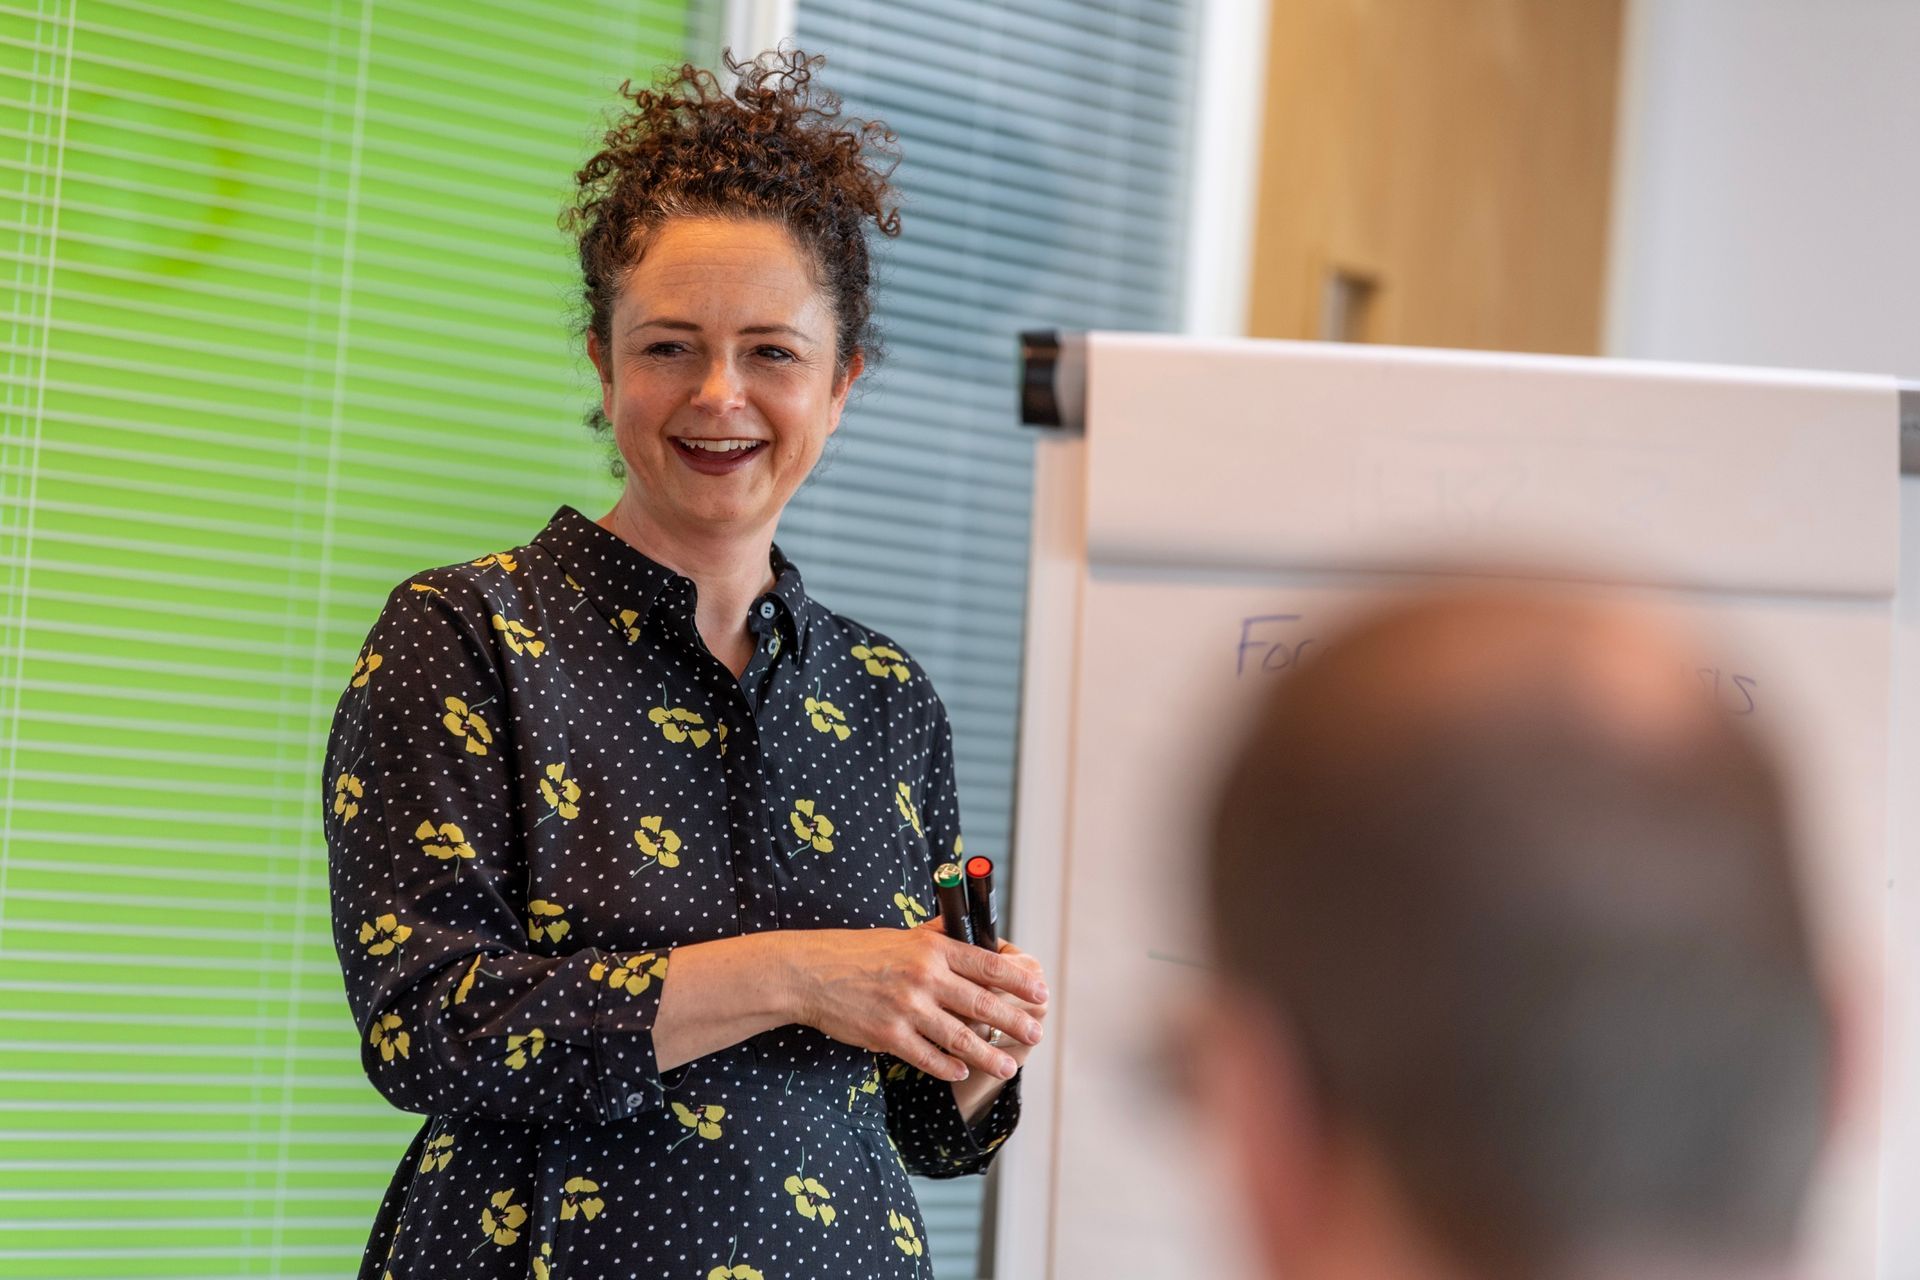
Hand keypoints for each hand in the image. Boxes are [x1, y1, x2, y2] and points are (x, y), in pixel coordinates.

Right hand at [787, 922, 1048, 1082]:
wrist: (811, 972)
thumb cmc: (858, 952)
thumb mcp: (903, 936)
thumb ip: (939, 939)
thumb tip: (973, 937)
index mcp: (933, 948)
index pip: (989, 965)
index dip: (1020, 982)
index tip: (1041, 993)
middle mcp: (924, 977)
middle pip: (983, 1004)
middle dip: (1015, 1021)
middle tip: (1036, 1033)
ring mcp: (907, 1008)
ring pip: (960, 1037)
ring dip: (989, 1055)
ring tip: (1009, 1067)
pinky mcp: (888, 1035)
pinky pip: (927, 1057)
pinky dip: (948, 1066)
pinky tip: (963, 1072)